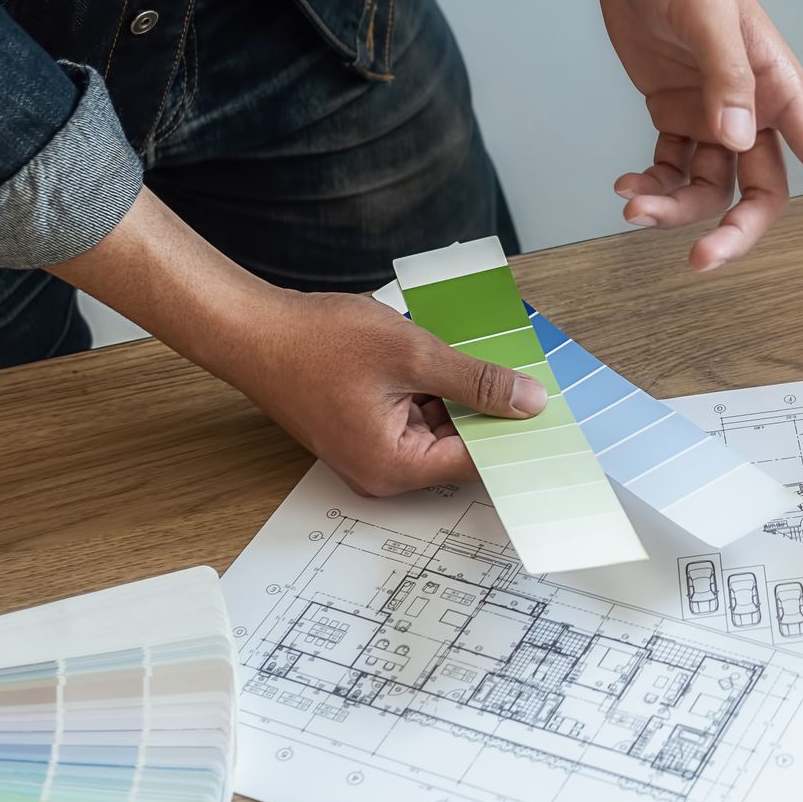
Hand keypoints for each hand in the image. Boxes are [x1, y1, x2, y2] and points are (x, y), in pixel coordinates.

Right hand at [50, 189, 548, 498]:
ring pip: (440, 428)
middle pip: (461, 447)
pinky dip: (431, 389)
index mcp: (395, 467)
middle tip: (528, 375)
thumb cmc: (316, 341)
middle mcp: (383, 473)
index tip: (554, 415)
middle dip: (489, 410)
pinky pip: (414, 416)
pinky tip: (441, 356)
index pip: (478, 462)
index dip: (516, 435)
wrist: (249, 328)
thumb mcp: (413, 353)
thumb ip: (475, 381)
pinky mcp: (362, 430)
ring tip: (479, 355)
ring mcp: (371, 453)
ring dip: (459, 395)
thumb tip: (529, 403)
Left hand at [580, 0, 802, 270]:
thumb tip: (738, 138)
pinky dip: (652, 186)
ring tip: (635, 205)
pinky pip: (672, 170)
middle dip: (734, 230)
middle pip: (762, 194)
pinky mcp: (676, 117)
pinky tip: (628, 187)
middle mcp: (754, 111)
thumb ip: (725, 77)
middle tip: (701, 260)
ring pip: (710, 189)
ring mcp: (714, 118)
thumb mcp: (706, 15)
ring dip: (674, 208)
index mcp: (780, 88)